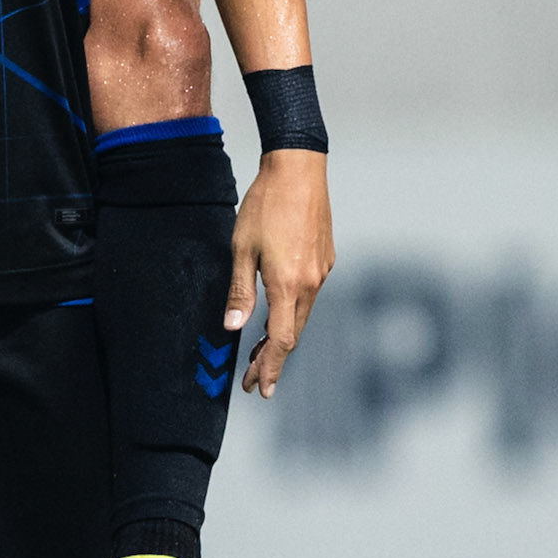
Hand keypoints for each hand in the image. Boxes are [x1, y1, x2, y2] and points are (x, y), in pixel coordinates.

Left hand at [224, 148, 333, 396]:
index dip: (270, 367)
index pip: (281, 340)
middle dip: (273, 359)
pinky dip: (292, 313)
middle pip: (294, 333)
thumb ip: (239, 290)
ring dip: (282, 336)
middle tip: (254, 379)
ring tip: (261, 353)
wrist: (299, 169)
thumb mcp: (241, 248)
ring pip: (302, 315)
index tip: (260, 387)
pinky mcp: (325, 259)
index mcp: (288, 284)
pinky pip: (308, 296)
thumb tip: (232, 327)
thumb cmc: (265, 204)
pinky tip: (278, 314)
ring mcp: (321, 271)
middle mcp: (311, 283)